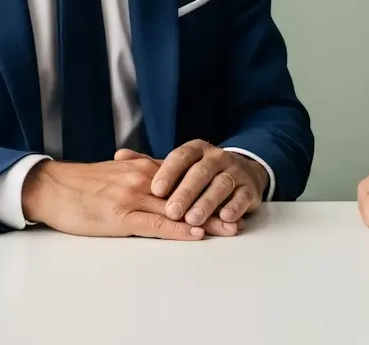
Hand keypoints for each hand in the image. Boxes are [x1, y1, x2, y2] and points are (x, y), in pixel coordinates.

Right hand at [20, 152, 235, 238]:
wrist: (51, 186)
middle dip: (215, 206)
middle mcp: (143, 179)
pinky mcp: (121, 215)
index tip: (230, 199)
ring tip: (229, 228)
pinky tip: (194, 233)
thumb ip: (139, 173)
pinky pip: (155, 223)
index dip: (209, 191)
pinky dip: (177, 228)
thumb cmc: (80, 184)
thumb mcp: (115, 173)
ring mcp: (133, 197)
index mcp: (143, 170)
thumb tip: (159, 176)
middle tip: (240, 216)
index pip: (184, 181)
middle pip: (188, 194)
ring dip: (205, 219)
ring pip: (177, 209)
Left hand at [148, 140, 268, 228]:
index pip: (181, 156)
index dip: (169, 172)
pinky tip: (225, 218)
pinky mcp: (249, 189)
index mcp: (197, 150)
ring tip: (193, 219)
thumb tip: (119, 155)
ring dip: (208, 202)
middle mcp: (217, 157)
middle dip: (186, 192)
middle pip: (201, 172)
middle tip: (172, 211)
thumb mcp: (178, 166)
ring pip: (221, 184)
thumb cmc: (201, 174)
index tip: (156, 189)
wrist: (242, 173)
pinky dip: (235, 207)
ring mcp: (235, 172)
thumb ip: (150, 164)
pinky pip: (243, 197)